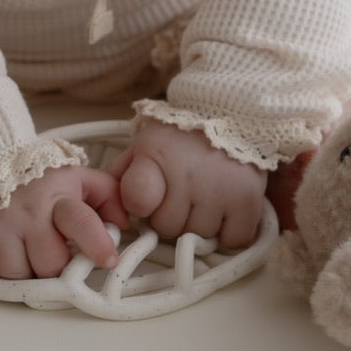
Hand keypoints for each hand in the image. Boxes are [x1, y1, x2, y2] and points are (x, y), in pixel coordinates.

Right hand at [0, 163, 129, 279]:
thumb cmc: (36, 175)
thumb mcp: (77, 177)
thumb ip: (108, 195)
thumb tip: (124, 224)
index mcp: (58, 197)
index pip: (82, 221)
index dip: (97, 244)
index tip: (108, 260)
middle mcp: (29, 211)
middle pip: (50, 262)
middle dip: (56, 267)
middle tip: (52, 254)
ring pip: (17, 271)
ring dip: (22, 270)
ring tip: (23, 251)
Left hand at [113, 117, 267, 249]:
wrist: (235, 109)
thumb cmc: (182, 134)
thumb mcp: (146, 144)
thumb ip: (122, 173)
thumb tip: (102, 202)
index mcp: (156, 154)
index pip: (137, 200)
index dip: (142, 205)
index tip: (149, 196)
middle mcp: (188, 172)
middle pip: (167, 228)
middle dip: (171, 217)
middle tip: (182, 195)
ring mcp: (220, 188)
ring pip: (199, 237)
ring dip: (200, 225)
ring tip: (205, 198)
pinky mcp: (248, 200)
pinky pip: (232, 241)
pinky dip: (229, 233)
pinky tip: (225, 210)